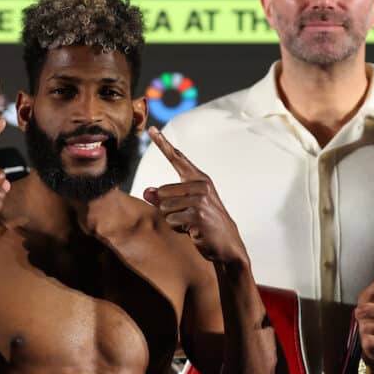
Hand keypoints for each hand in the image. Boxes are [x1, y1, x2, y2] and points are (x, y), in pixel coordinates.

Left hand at [142, 127, 246, 264]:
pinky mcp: (198, 214)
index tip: (151, 129)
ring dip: (173, 220)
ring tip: (191, 224)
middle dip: (167, 209)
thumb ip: (163, 198)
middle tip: (187, 217)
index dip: (163, 143)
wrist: (227, 244)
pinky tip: (194, 230)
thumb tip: (146, 192)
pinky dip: (178, 229)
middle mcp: (201, 185)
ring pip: (164, 207)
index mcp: (199, 179)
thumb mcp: (184, 208)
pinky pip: (171, 220)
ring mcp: (200, 199)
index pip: (178, 158)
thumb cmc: (204, 224)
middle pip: (161, 192)